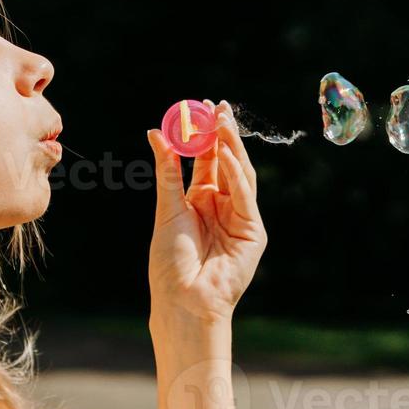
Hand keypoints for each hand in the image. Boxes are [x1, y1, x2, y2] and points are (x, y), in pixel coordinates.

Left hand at [146, 99, 267, 322]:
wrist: (183, 300)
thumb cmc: (170, 262)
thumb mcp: (167, 209)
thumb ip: (167, 170)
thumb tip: (155, 132)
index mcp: (200, 201)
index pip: (207, 160)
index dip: (205, 135)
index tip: (201, 108)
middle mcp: (222, 206)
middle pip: (227, 163)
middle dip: (224, 135)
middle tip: (218, 107)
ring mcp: (240, 218)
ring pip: (240, 174)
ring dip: (233, 148)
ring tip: (222, 122)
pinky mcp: (253, 231)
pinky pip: (245, 196)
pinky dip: (237, 175)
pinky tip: (227, 156)